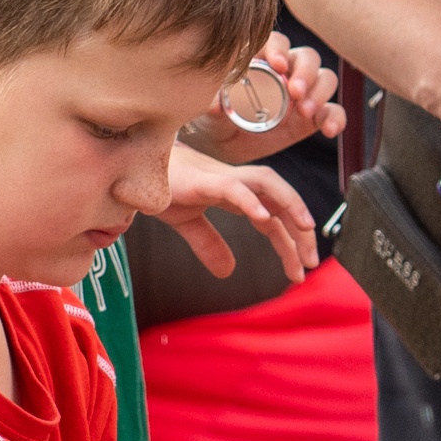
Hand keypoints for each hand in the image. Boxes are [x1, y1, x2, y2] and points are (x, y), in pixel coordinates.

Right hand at [159, 145, 319, 282]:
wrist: (129, 169)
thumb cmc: (161, 187)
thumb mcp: (189, 223)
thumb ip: (210, 244)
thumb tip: (228, 271)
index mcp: (236, 194)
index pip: (274, 218)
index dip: (291, 243)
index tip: (300, 272)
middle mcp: (235, 183)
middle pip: (280, 200)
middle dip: (301, 230)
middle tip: (311, 262)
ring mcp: (220, 178)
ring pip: (267, 183)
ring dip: (290, 203)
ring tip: (305, 228)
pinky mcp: (202, 179)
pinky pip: (231, 186)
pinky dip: (249, 200)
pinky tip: (262, 218)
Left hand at [184, 32, 343, 161]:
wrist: (224, 144)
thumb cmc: (216, 118)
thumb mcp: (210, 113)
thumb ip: (213, 106)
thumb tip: (214, 105)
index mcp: (260, 59)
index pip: (275, 42)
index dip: (278, 49)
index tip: (276, 64)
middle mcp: (285, 70)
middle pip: (306, 57)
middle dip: (304, 72)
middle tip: (295, 92)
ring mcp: (303, 92)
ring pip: (324, 78)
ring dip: (319, 92)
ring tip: (305, 111)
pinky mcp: (314, 115)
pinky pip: (333, 111)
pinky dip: (335, 118)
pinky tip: (329, 130)